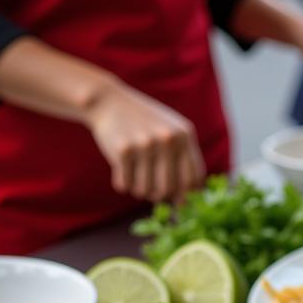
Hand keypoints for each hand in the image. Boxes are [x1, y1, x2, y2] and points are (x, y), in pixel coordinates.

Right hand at [86, 82, 206, 203]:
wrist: (109, 102)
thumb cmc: (143, 122)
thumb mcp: (170, 132)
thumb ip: (182, 160)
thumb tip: (184, 201)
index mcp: (184, 135)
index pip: (193, 178)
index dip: (186, 193)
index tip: (177, 198)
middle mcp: (167, 140)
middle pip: (169, 189)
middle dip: (159, 194)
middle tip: (150, 189)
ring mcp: (145, 145)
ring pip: (145, 190)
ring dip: (139, 190)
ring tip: (135, 176)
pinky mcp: (123, 151)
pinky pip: (125, 185)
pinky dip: (122, 183)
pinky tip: (121, 169)